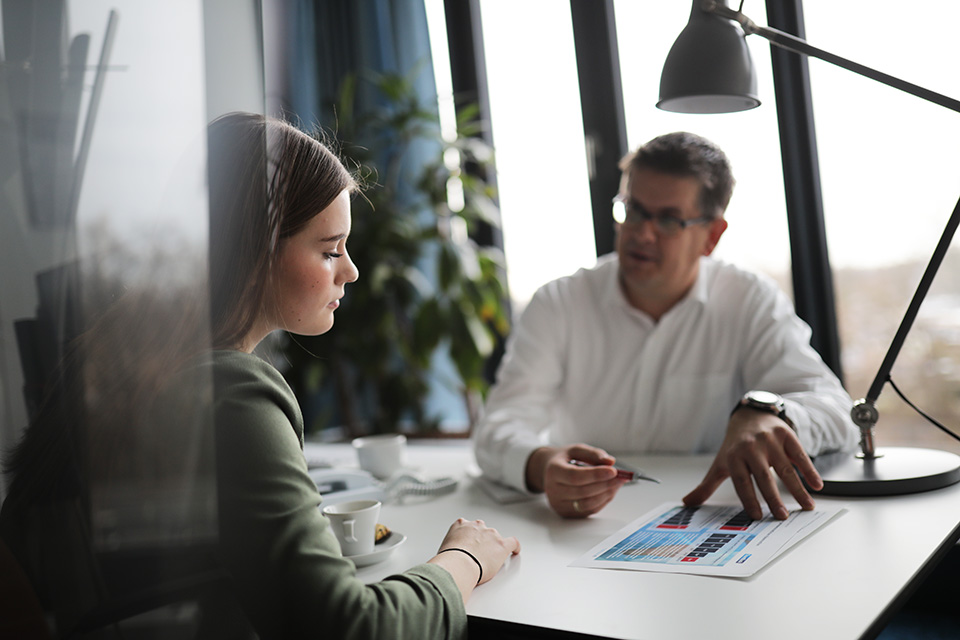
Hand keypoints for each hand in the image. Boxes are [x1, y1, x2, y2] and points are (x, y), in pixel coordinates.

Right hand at [429, 518, 519, 599]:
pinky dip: (515, 547)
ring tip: (489, 560)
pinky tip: (515, 551)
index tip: (470, 544)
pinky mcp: (501, 544)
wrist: (458, 564)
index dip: (470, 537)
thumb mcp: (443, 549)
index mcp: (460, 525)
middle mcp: (476, 526)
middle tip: (478, 556)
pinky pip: (513, 542)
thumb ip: (449, 549)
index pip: (467, 526)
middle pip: (483, 532)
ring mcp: (490, 534)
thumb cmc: (449, 560)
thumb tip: (445, 561)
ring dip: (493, 547)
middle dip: (482, 542)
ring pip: (495, 538)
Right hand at [526, 443, 627, 517]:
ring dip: (606, 494)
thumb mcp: (576, 450)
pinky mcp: (566, 513)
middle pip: (583, 492)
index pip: (575, 477)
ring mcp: (559, 504)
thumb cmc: (564, 460)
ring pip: (587, 504)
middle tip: (621, 477)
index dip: (596, 475)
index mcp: (553, 471)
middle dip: (605, 484)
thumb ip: (593, 454)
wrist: (548, 471)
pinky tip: (609, 491)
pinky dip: (603, 501)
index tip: (613, 471)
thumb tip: (610, 462)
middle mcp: (553, 490)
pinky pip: (589, 510)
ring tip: (617, 483)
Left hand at [683, 408, 822, 519]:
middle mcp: (751, 448)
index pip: (741, 481)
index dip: (749, 499)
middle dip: (773, 497)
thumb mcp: (720, 463)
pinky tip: (816, 485)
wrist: (750, 416)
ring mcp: (769, 440)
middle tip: (782, 517)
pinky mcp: (785, 434)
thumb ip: (706, 485)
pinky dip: (809, 470)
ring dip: (798, 488)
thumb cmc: (735, 446)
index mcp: (733, 457)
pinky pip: (799, 454)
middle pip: (763, 476)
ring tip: (806, 507)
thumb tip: (687, 503)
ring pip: (785, 468)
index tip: (757, 516)